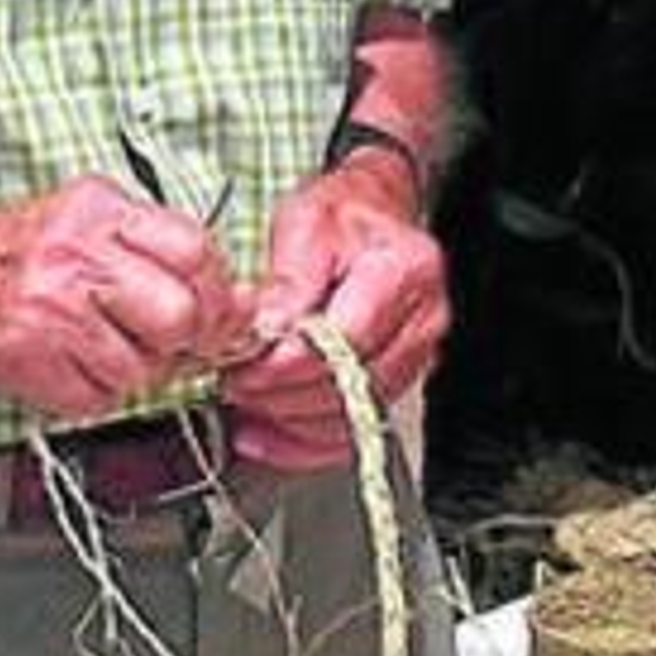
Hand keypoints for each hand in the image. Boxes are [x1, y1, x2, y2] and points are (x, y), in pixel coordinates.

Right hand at [0, 175, 251, 423]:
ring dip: (134, 370)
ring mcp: (55, 309)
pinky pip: (103, 397)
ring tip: (97, 348)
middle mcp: (77, 254)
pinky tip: (66, 364)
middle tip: (168, 343)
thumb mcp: (78, 222)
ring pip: (145, 365)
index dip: (219, 292)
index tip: (216, 312)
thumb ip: (148, 248)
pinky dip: (95, 392)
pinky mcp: (36, 361)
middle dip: (185, 339)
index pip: (196, 249)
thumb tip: (231, 297)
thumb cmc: (1, 256)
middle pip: (180, 312)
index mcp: (96, 209)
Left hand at [220, 160, 448, 471]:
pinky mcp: (400, 379)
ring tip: (244, 403)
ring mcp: (418, 354)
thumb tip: (269, 328)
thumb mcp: (305, 223)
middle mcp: (422, 319)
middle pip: (353, 384)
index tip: (246, 362)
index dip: (290, 361)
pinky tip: (266, 434)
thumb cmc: (343, 213)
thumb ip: (288, 278)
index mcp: (403, 270)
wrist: (372, 212)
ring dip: (290, 422)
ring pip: (354, 416)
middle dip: (282, 394)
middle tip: (233, 381)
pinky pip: (355, 430)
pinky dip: (305, 442)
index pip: (348, 339)